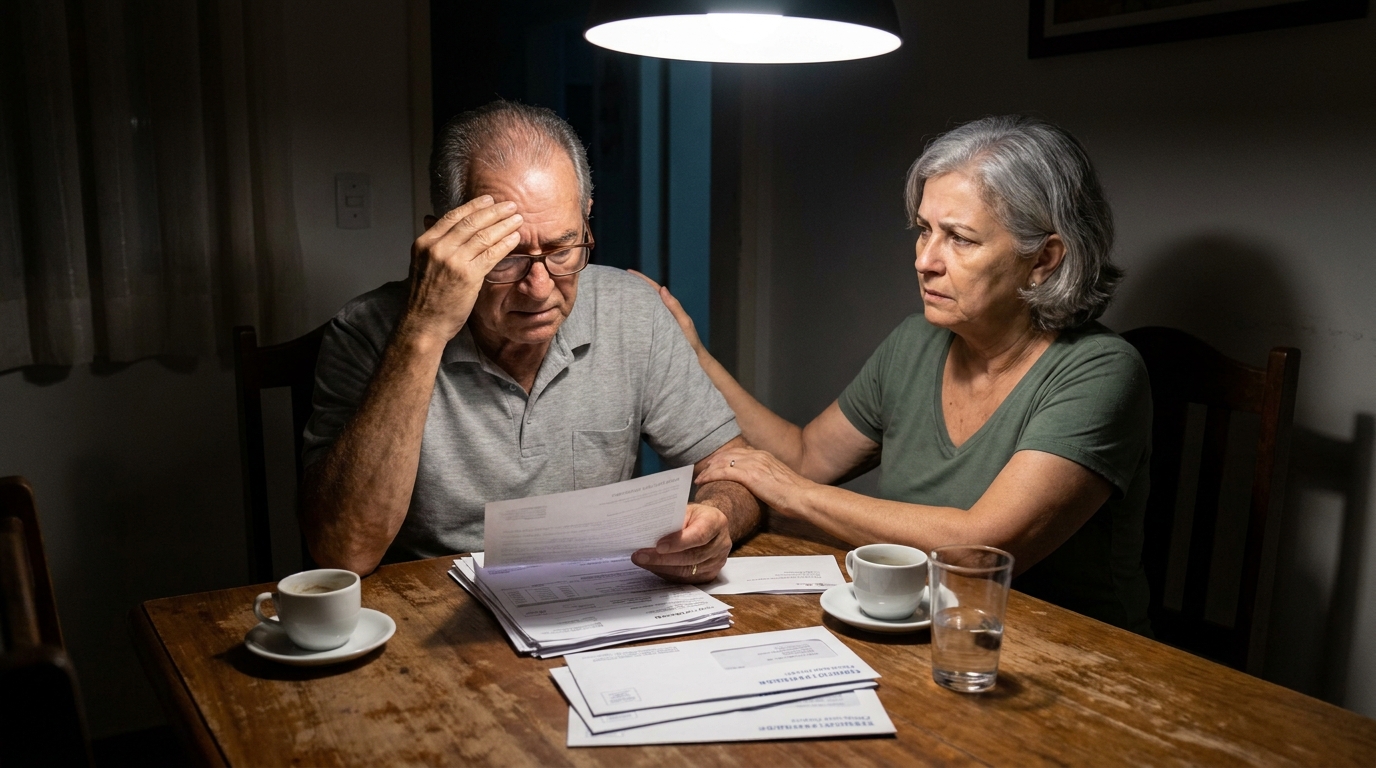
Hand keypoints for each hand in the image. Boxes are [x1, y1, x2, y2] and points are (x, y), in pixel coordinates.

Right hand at [400, 196, 523, 343]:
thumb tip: (436, 222)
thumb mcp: (423, 264)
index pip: (452, 217)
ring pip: (483, 236)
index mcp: (424, 243)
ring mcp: (452, 261)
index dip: (473, 206)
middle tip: (510, 205)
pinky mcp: (468, 276)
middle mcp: (437, 248)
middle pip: (471, 223)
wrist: (424, 324)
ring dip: (504, 225)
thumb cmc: (426, 297)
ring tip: (518, 219)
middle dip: (494, 212)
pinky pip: (491, 254)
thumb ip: (434, 244)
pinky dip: (505, 244)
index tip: (488, 200)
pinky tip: (515, 238)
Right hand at [628, 270, 705, 356]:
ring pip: (645, 307)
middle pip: (648, 295)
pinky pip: (643, 320)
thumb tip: (663, 289)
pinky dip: (636, 314)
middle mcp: (663, 313)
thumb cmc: (690, 343)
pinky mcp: (656, 333)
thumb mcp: (684, 323)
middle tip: (620, 279)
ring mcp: (659, 322)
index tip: (629, 272)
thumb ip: (675, 307)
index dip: (643, 279)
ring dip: (634, 299)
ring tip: (620, 293)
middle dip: (635, 286)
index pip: (654, 289)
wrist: (693, 360)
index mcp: (670, 308)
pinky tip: (625, 314)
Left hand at [631, 503, 730, 582]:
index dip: (678, 542)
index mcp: (716, 522)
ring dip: (661, 567)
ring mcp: (717, 562)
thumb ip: (672, 521)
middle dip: (662, 558)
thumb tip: (647, 534)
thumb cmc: (695, 516)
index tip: (658, 546)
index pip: (699, 535)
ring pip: (687, 571)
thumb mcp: (686, 510)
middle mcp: (721, 544)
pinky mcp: (710, 575)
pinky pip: (686, 579)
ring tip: (642, 561)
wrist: (711, 525)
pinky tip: (653, 567)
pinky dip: (667, 573)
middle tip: (640, 556)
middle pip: (691, 556)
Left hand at [696, 446, 814, 518]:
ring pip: (722, 462)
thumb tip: (760, 486)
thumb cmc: (794, 494)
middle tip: (702, 470)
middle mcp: (757, 456)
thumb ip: (766, 478)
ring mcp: (753, 464)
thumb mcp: (778, 480)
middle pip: (727, 454)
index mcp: (765, 455)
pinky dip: (710, 476)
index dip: (724, 457)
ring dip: (708, 469)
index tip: (715, 464)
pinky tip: (702, 481)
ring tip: (699, 478)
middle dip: (713, 462)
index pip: (738, 452)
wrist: (802, 496)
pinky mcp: (749, 475)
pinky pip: (723, 472)